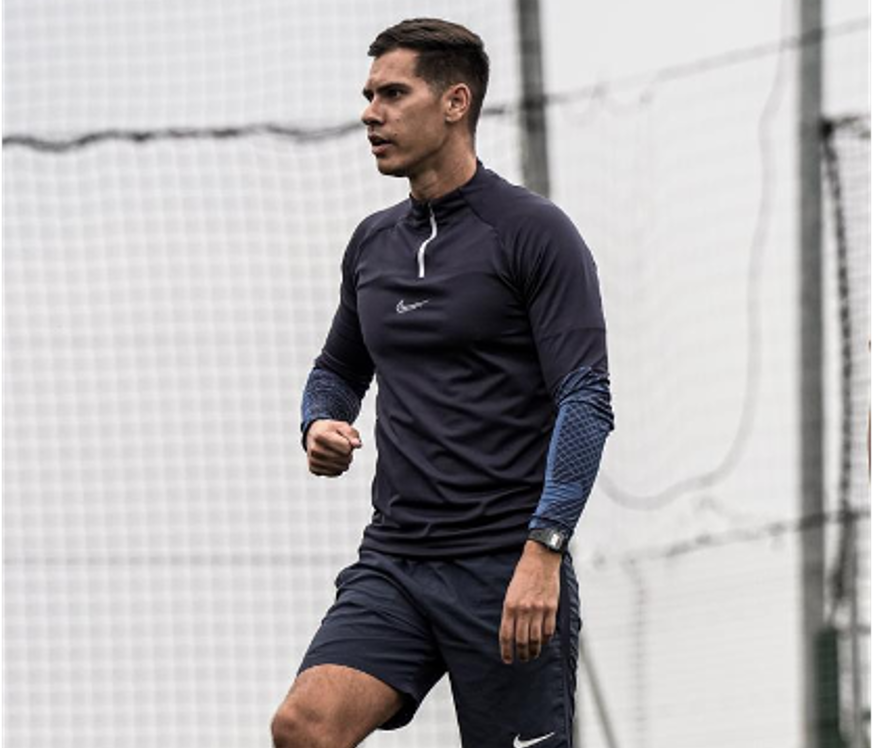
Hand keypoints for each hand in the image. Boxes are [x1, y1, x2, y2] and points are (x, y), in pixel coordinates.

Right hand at [305, 420, 361, 476]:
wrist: (313, 434)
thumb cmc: (331, 430)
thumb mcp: (342, 426)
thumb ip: (352, 434)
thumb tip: (358, 445)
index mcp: (321, 435)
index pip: (346, 448)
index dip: (350, 445)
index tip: (345, 440)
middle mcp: (314, 449)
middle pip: (345, 459)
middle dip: (349, 454)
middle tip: (343, 448)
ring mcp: (313, 461)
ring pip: (341, 468)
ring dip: (345, 462)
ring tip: (338, 453)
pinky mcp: (314, 470)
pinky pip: (336, 473)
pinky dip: (339, 467)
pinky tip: (333, 459)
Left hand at [499, 540, 561, 663]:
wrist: (540, 559)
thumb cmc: (523, 575)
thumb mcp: (510, 592)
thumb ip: (510, 611)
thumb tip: (510, 631)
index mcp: (510, 605)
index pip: (506, 635)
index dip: (506, 650)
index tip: (506, 659)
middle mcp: (523, 609)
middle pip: (521, 640)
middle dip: (520, 654)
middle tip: (521, 659)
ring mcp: (538, 609)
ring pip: (535, 639)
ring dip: (533, 651)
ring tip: (532, 655)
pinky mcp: (551, 607)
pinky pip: (548, 630)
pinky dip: (545, 640)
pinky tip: (543, 643)